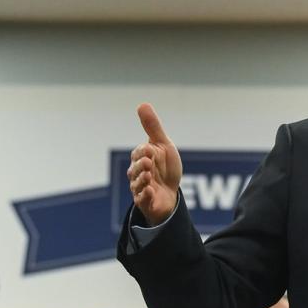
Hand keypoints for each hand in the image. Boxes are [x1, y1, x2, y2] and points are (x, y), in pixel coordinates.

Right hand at [127, 103, 182, 225]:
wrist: (172, 194)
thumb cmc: (166, 168)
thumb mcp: (163, 145)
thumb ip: (152, 127)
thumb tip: (142, 104)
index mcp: (141, 159)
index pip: (139, 152)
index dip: (144, 150)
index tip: (151, 149)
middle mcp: (138, 174)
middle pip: (135, 169)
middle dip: (141, 165)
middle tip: (149, 162)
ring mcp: (140, 188)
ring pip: (137, 184)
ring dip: (143, 179)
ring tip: (149, 175)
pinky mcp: (146, 202)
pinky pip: (142, 200)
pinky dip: (145, 195)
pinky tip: (150, 191)